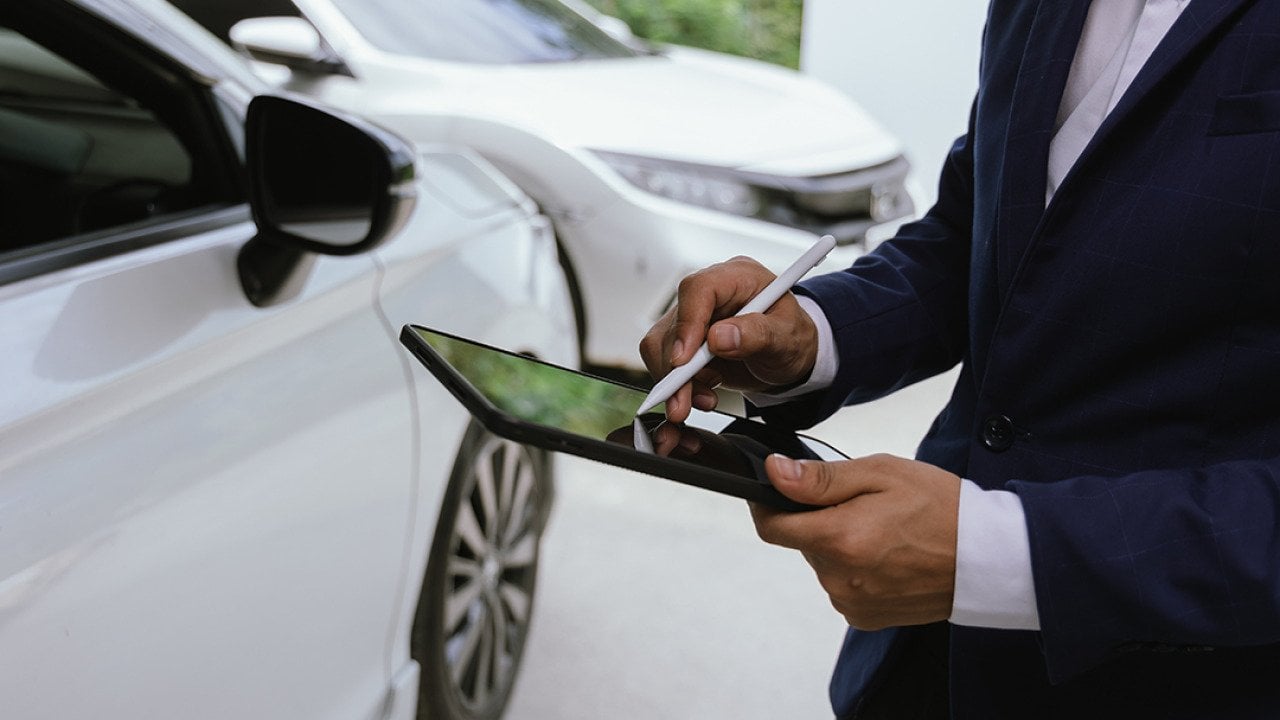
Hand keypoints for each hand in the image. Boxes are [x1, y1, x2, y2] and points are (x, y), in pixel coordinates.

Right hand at [638, 256, 818, 422]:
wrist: (787, 357)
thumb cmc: (791, 338)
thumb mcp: (787, 338)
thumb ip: (758, 335)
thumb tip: (720, 337)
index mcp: (738, 278)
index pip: (699, 289)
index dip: (687, 323)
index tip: (684, 360)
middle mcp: (710, 294)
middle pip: (675, 322)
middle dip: (676, 368)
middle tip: (683, 400)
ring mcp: (694, 317)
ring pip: (661, 345)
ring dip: (676, 381)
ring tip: (705, 399)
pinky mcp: (683, 339)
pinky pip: (664, 360)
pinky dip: (678, 385)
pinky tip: (701, 394)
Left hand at [751, 453, 960, 629]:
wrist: (989, 557)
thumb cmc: (941, 508)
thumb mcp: (881, 474)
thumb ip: (821, 479)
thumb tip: (774, 472)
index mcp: (840, 540)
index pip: (772, 527)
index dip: (766, 503)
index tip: (773, 488)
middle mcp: (839, 579)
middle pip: (803, 541)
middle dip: (820, 519)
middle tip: (862, 504)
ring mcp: (852, 603)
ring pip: (823, 562)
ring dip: (839, 544)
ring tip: (883, 529)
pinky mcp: (865, 617)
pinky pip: (842, 585)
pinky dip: (854, 567)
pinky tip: (888, 554)